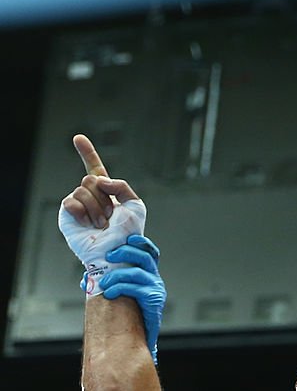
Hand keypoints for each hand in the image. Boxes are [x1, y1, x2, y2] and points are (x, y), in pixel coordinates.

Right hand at [59, 136, 145, 293]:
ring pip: (82, 190)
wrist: (117, 252)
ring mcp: (77, 206)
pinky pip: (71, 201)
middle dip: (103, 198)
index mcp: (106, 193)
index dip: (87, 153)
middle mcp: (90, 197)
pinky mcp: (67, 215)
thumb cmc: (127, 234)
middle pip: (90, 179)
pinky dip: (83, 213)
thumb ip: (121, 185)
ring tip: (101, 225)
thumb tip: (99, 180)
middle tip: (109, 218)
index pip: (95, 169)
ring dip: (96, 209)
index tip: (78, 138)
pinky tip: (88, 226)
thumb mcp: (135, 204)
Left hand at [80, 235, 166, 363]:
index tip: (127, 238)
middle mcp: (155, 279)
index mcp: (148, 273)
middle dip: (124, 252)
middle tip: (109, 256)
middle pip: (144, 256)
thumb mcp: (118, 294)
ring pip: (137, 272)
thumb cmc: (128, 315)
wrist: (138, 340)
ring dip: (117, 274)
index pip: (149, 251)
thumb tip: (85, 277)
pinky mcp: (154, 302)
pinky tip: (109, 293)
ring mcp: (156, 290)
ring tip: (104, 283)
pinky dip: (120, 288)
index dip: (141, 242)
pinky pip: (136, 289)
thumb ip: (106, 282)